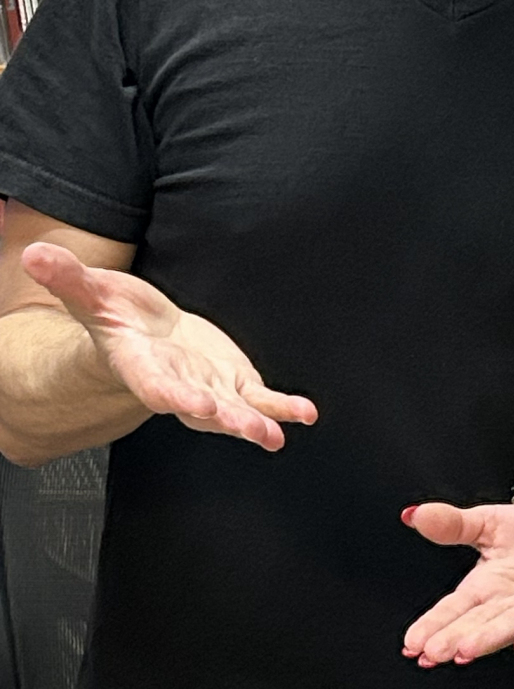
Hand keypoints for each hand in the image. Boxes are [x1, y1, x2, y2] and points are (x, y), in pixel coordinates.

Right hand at [21, 239, 315, 450]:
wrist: (145, 336)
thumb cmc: (119, 319)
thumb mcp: (92, 293)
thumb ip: (67, 278)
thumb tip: (33, 254)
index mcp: (142, 369)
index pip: (155, 386)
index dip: (173, 396)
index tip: (189, 403)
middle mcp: (178, 387)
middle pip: (199, 408)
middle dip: (222, 418)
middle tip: (243, 427)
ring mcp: (209, 390)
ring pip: (234, 412)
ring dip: (255, 423)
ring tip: (274, 434)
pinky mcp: (235, 384)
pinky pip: (262, 400)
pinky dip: (283, 407)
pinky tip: (305, 414)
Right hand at [403, 501, 513, 665]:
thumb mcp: (493, 523)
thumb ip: (455, 524)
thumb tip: (412, 513)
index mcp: (485, 587)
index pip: (453, 608)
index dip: (433, 625)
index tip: (411, 644)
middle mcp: (509, 606)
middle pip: (477, 623)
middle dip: (454, 638)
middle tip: (430, 654)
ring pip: (510, 626)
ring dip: (488, 639)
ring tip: (464, 651)